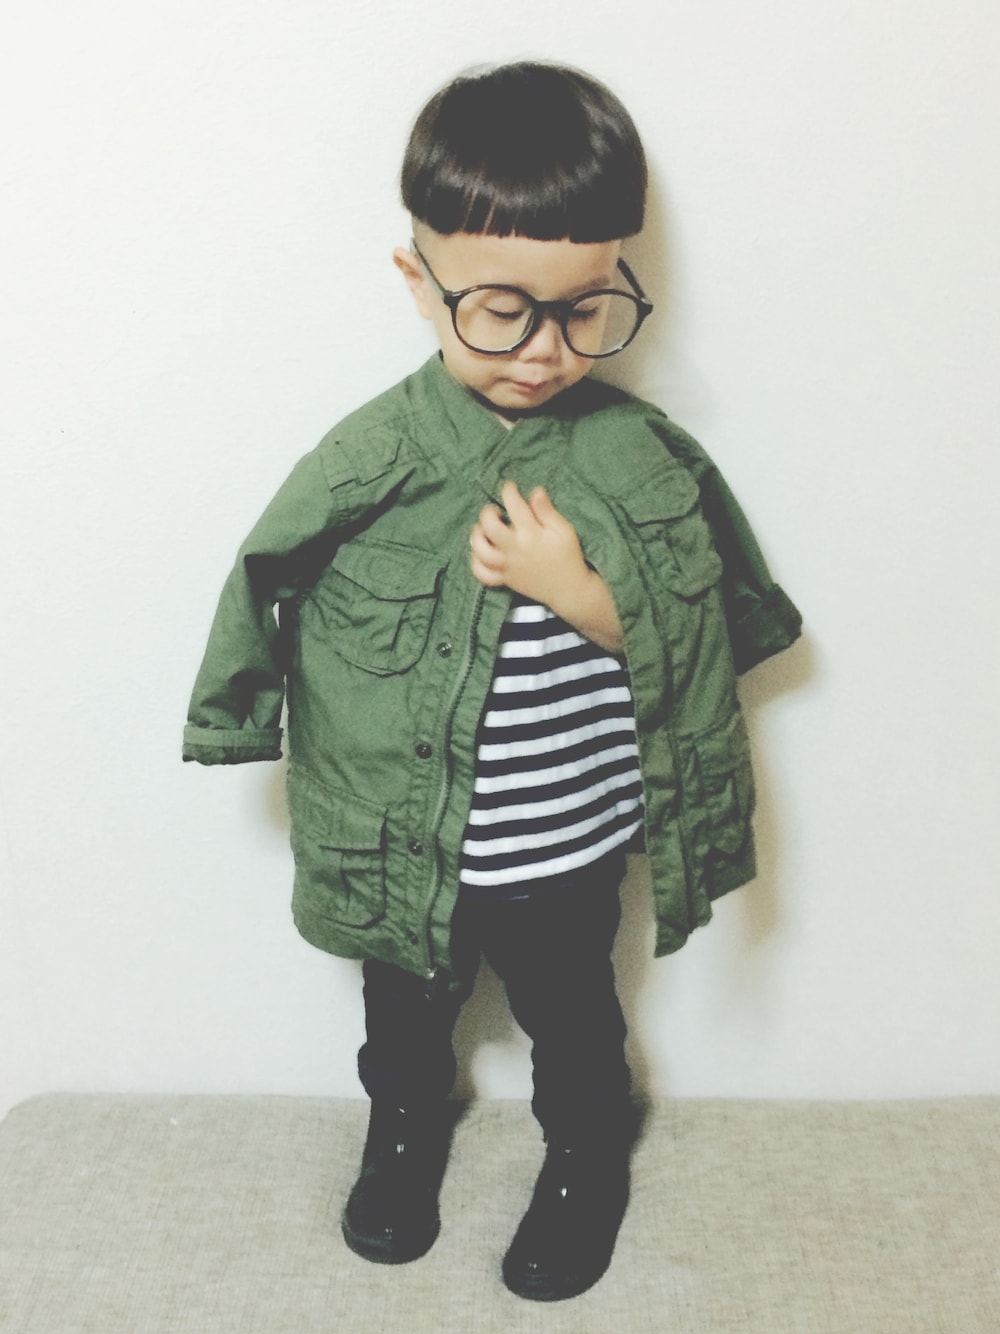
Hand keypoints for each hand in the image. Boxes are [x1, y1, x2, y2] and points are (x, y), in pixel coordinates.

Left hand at [470, 482, 622, 651]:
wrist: (569, 590)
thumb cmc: (568, 557)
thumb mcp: (564, 530)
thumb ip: (547, 511)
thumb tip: (535, 491)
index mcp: (531, 533)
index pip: (514, 505)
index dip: (509, 491)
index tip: (510, 487)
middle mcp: (515, 548)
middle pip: (489, 526)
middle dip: (488, 512)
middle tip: (496, 511)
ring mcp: (507, 565)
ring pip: (480, 549)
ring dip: (477, 536)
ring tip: (483, 530)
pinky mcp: (505, 579)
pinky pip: (483, 573)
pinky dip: (476, 562)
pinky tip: (481, 553)